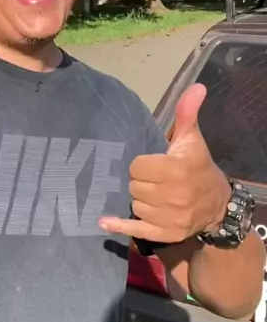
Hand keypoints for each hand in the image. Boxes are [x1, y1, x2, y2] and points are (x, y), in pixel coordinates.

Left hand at [99, 84, 230, 243]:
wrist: (217, 203)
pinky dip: (119, 226)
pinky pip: (135, 229)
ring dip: (140, 199)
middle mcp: (174, 195)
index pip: (136, 166)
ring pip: (134, 204)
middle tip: (154, 180)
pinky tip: (103, 222)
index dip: (142, 164)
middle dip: (141, 182)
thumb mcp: (191, 138)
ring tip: (155, 194)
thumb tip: (197, 87)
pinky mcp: (167, 234)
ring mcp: (170, 217)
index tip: (153, 164)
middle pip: (134, 186)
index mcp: (177, 169)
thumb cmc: (198, 165)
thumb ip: (186, 113)